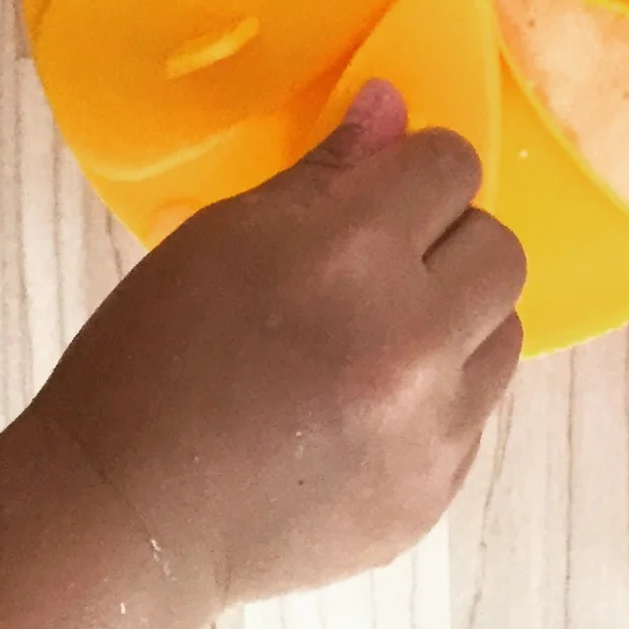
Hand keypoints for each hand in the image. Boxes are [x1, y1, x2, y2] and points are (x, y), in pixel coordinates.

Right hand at [31, 83, 525, 609]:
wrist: (124, 521)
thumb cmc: (150, 363)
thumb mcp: (222, 239)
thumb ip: (325, 172)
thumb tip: (393, 107)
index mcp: (351, 253)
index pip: (451, 166)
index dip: (418, 170)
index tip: (389, 191)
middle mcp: (412, 335)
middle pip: (499, 248)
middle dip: (451, 243)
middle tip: (386, 269)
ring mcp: (432, 423)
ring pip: (504, 330)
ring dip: (457, 322)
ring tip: (378, 343)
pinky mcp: (436, 491)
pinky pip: (478, 412)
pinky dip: (439, 399)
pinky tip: (364, 412)